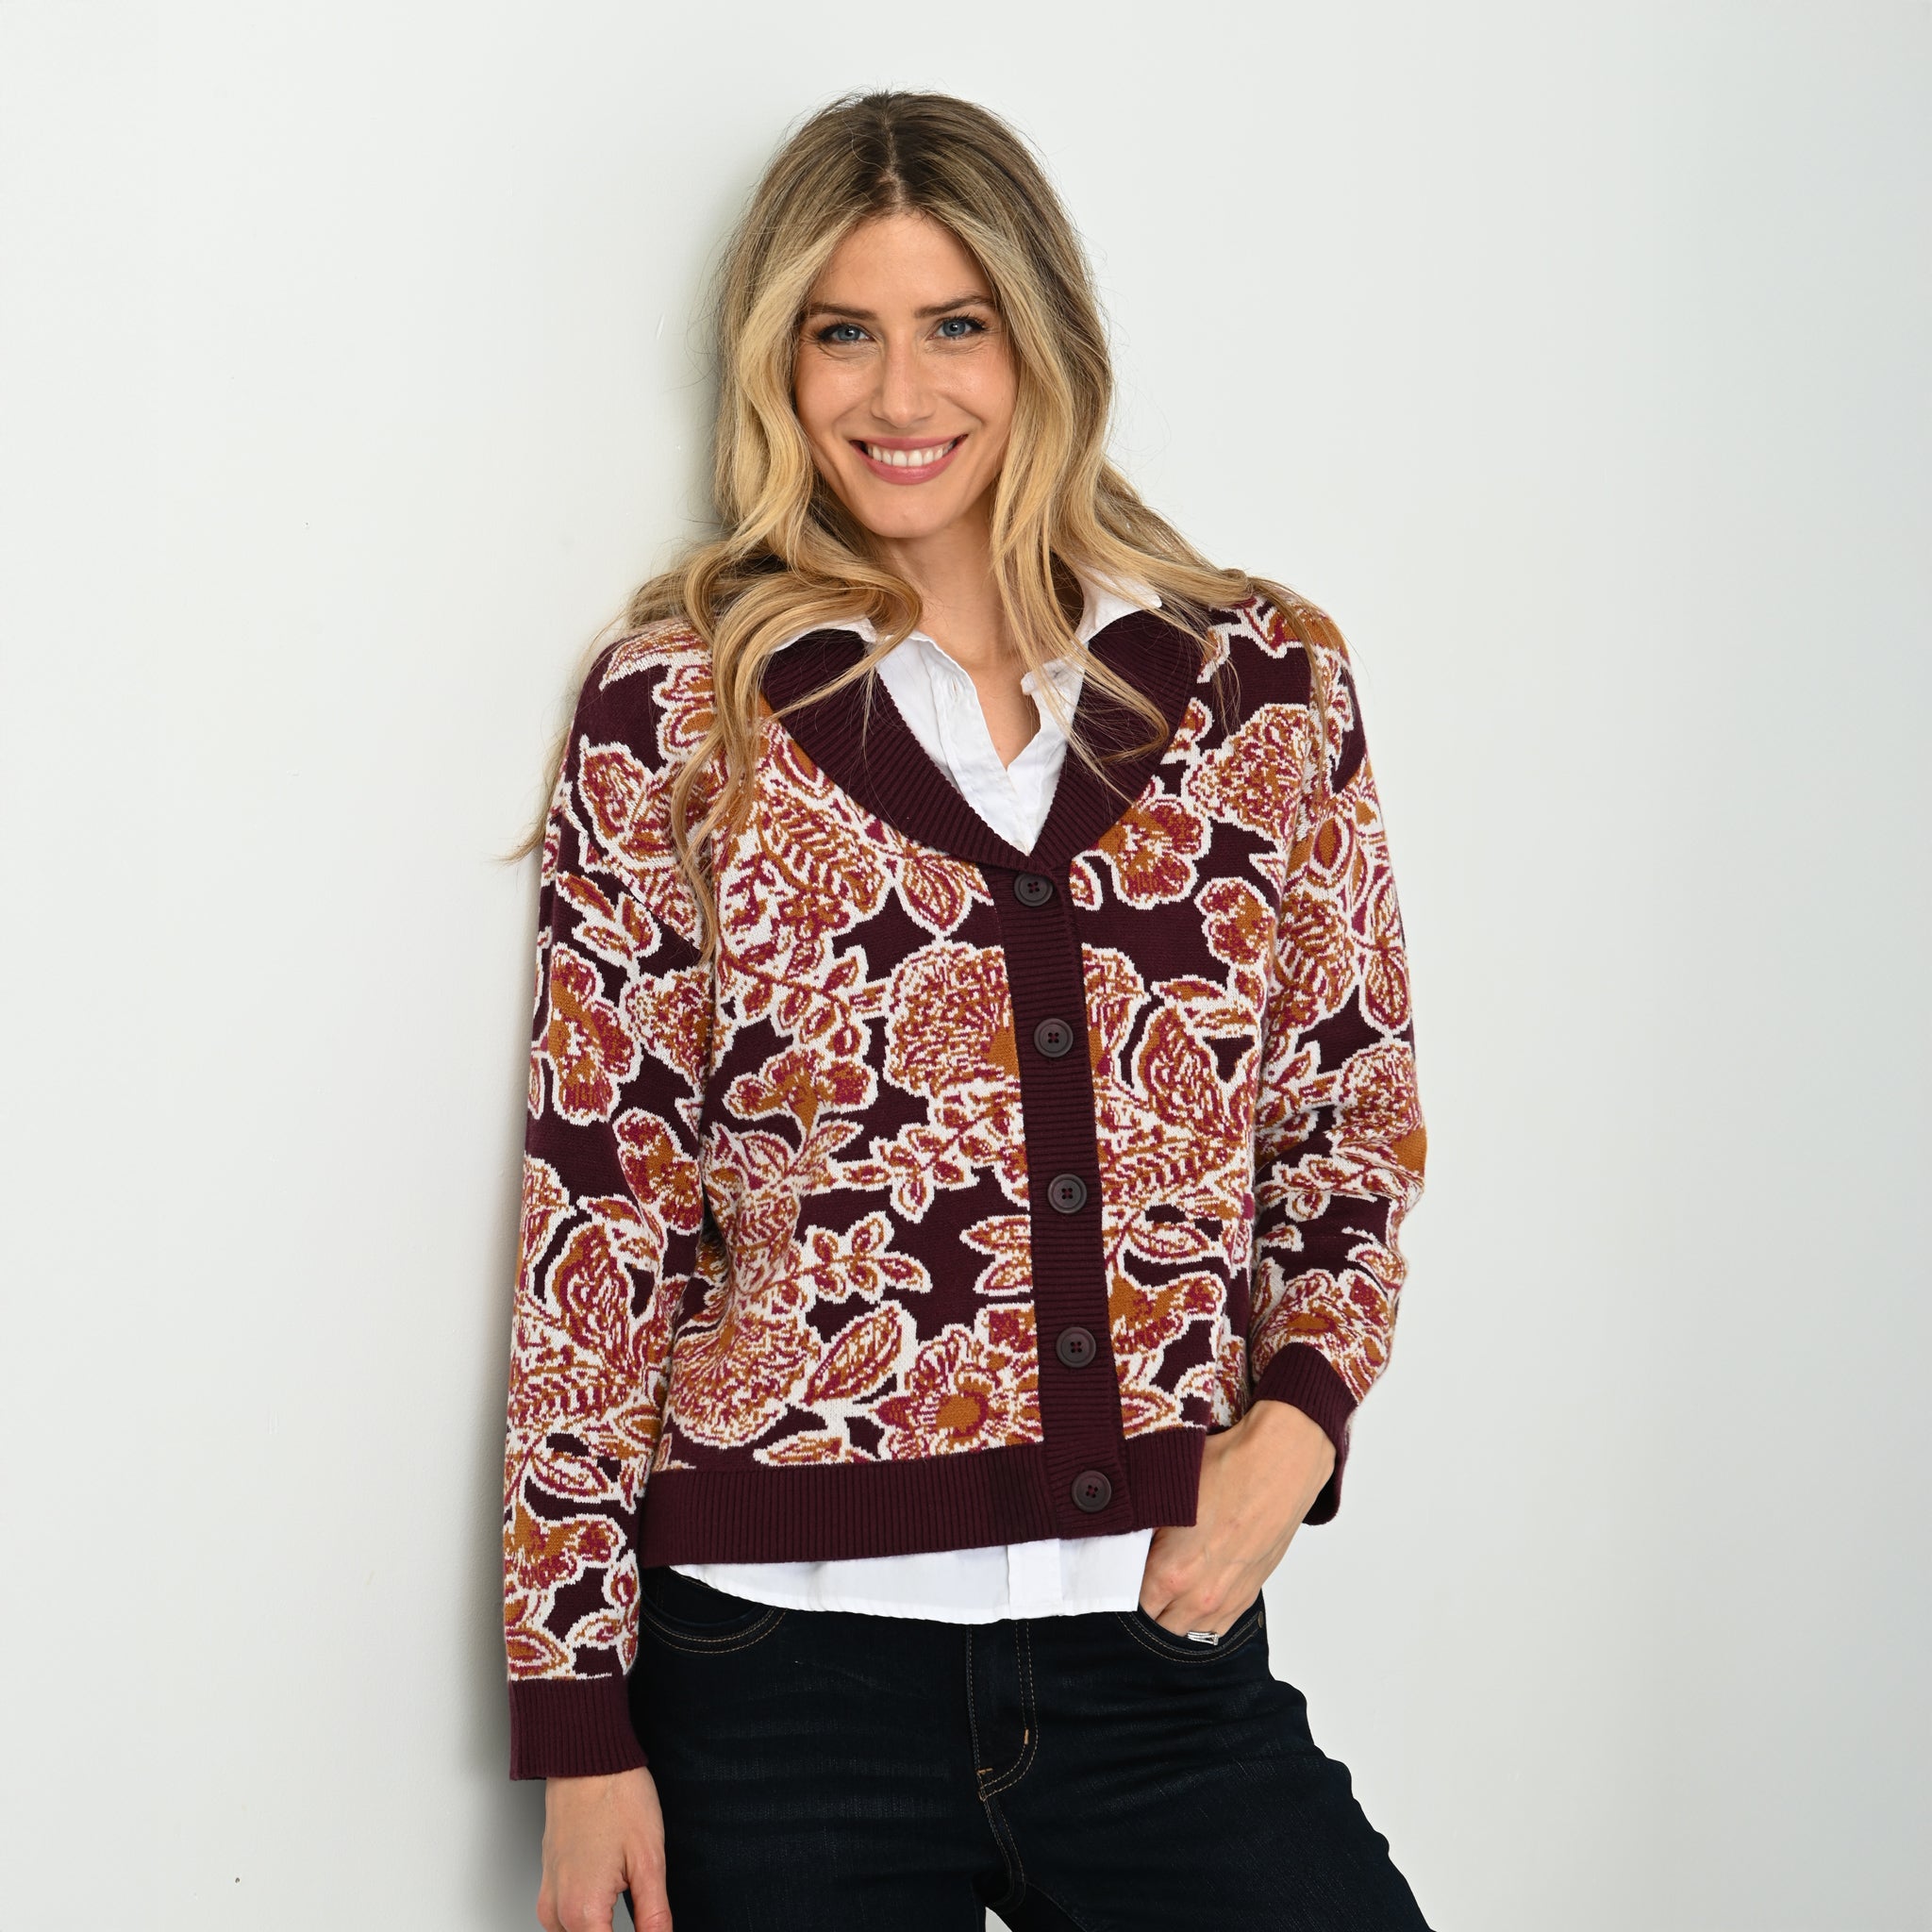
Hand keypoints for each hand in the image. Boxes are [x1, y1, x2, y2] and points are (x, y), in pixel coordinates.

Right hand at [538, 1767, 670, 1931]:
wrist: (585, 1759)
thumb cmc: (616, 1797)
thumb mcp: (649, 1860)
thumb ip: (654, 1916)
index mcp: (582, 1912)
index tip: (652, 1930)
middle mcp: (558, 1912)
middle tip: (647, 1921)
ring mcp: (549, 1897)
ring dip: (600, 1930)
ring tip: (631, 1912)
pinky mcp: (548, 1883)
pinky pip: (564, 1922)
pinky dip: (588, 1922)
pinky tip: (611, 1905)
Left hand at [1139, 1399, 1336, 1638]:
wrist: (1279, 1464)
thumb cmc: (1226, 1470)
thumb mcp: (1166, 1494)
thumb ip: (1138, 1529)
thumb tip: (1120, 1538)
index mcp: (1171, 1573)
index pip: (1130, 1604)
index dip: (1122, 1589)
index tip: (1120, 1574)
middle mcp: (1199, 1596)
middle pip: (1156, 1624)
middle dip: (1145, 1605)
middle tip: (1139, 1577)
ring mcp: (1227, 1599)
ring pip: (1186, 1630)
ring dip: (1172, 1614)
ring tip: (1165, 1587)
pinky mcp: (1248, 1594)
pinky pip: (1216, 1627)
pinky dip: (1200, 1618)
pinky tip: (1192, 1595)